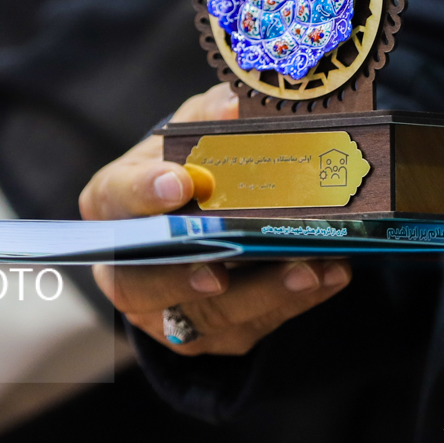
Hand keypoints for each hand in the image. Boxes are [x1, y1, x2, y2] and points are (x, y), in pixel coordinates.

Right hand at [82, 83, 351, 354]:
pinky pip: (251, 326)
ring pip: (207, 314)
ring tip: (309, 266)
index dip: (142, 193)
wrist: (203, 216)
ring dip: (262, 292)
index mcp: (115, 204)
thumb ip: (211, 115)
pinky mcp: (212, 334)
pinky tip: (329, 274)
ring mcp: (167, 309)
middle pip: (141, 282)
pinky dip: (293, 302)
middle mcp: (129, 265)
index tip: (180, 182)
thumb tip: (237, 107)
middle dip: (185, 275)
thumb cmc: (193, 168)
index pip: (114, 199)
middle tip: (223, 267)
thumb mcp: (195, 131)